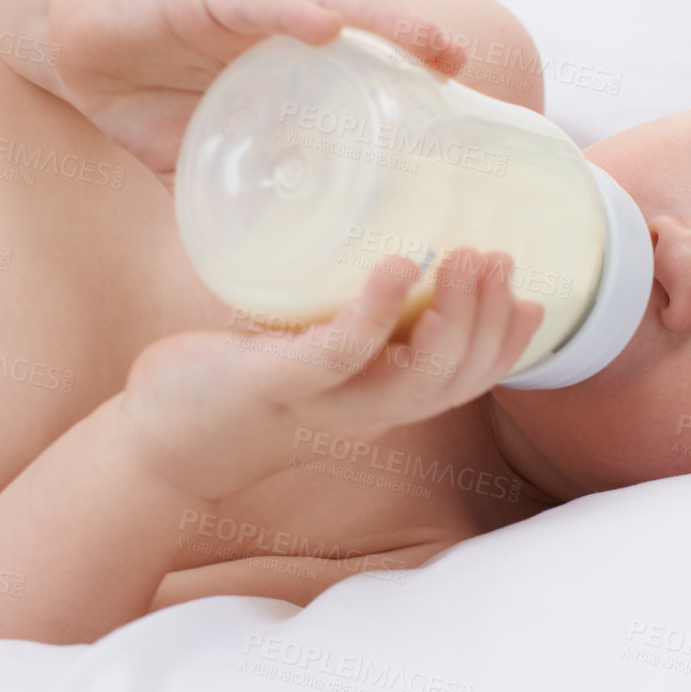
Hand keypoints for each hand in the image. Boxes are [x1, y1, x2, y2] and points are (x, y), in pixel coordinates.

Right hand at [43, 0, 466, 178]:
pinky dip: (287, 13)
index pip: (356, 75)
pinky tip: (324, 26)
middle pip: (360, 35)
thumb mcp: (192, 160)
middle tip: (458, 69)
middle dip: (411, 47)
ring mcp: (238, 13)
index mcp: (279, 70)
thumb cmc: (135, 92)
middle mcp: (273, 34)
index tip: (453, 124)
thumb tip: (252, 273)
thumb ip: (226, 200)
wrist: (60, 36)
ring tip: (424, 39)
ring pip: (324, 7)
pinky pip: (249, 4)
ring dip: (379, 21)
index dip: (404, 92)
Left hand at [117, 249, 543, 499]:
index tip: (533, 300)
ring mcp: (324, 402)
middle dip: (492, 320)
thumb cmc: (230, 387)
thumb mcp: (303, 354)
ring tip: (467, 257)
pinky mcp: (278, 383)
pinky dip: (376, 310)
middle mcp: (363, 411)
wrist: (157, 444)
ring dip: (456, 316)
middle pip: (456, 379)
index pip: (464, 383)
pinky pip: (342, 353)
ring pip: (419, 377)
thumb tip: (371, 247)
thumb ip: (340, 316)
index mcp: (377, 402)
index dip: (507, 348)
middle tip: (499, 256)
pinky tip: (398, 266)